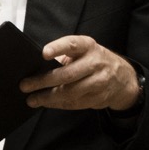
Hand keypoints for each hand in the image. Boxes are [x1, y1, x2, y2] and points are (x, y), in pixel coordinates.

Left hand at [23, 35, 142, 111]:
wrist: (123, 78)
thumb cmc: (95, 61)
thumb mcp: (84, 52)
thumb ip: (66, 56)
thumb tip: (37, 67)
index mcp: (88, 46)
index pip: (72, 44)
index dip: (58, 48)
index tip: (43, 53)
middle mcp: (95, 62)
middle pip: (67, 74)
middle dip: (43, 81)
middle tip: (25, 85)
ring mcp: (99, 82)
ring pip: (70, 92)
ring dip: (48, 97)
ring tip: (32, 99)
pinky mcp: (98, 98)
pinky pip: (74, 103)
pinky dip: (57, 104)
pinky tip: (46, 103)